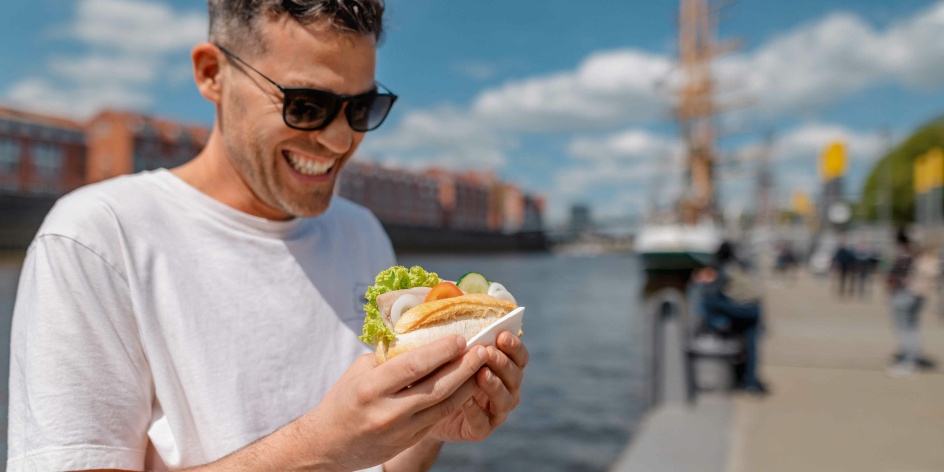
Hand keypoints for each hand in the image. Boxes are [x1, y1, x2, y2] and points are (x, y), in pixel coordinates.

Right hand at [297, 336, 489, 470]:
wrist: (328, 445)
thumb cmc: (343, 401)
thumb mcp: (359, 372)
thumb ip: (389, 357)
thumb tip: (420, 335)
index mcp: (371, 388)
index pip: (413, 366)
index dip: (440, 352)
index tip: (460, 338)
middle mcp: (388, 411)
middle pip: (436, 387)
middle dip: (463, 367)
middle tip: (482, 349)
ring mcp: (400, 430)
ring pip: (444, 405)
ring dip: (467, 384)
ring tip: (483, 366)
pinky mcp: (409, 440)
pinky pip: (438, 416)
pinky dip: (456, 399)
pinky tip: (468, 385)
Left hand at [428, 331, 528, 441]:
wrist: (428, 410)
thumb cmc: (444, 375)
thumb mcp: (454, 357)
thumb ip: (466, 345)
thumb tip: (463, 326)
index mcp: (506, 371)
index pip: (520, 358)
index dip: (514, 347)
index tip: (501, 335)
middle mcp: (507, 391)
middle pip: (515, 377)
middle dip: (502, 363)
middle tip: (487, 352)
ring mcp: (496, 413)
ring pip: (505, 400)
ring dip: (494, 386)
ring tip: (481, 374)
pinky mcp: (480, 430)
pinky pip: (482, 422)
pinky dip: (475, 410)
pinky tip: (466, 399)